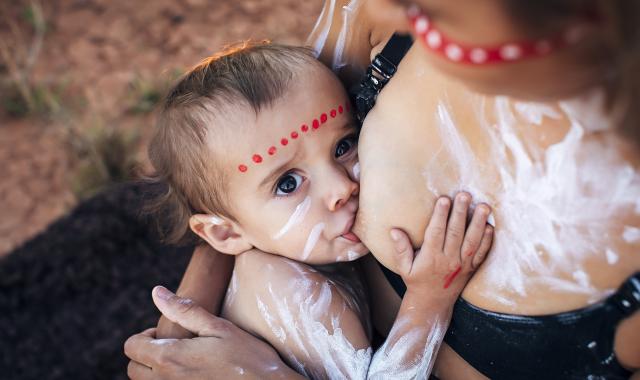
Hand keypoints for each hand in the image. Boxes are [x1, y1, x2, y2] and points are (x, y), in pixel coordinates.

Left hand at [124, 286, 301, 379]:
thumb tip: (156, 292)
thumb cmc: (248, 358)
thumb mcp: (219, 328)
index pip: (131, 347)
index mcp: (170, 358)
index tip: (166, 333)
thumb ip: (185, 310)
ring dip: (155, 372)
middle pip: (133, 369)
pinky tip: (190, 376)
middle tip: (173, 347)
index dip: (145, 336)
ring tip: (182, 363)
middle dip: (146, 355)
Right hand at [389, 192, 492, 297]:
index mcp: (431, 257)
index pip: (436, 232)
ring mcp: (462, 264)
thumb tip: (394, 231)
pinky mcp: (471, 268)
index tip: (443, 199)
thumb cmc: (416, 281)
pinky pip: (481, 253)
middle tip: (465, 195)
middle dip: (461, 213)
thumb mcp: (404, 267)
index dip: (440, 215)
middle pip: (456, 233)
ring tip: (484, 206)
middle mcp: (448, 260)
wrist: (433, 303)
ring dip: (479, 223)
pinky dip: (487, 240)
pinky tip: (490, 226)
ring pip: (472, 241)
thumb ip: (400, 248)